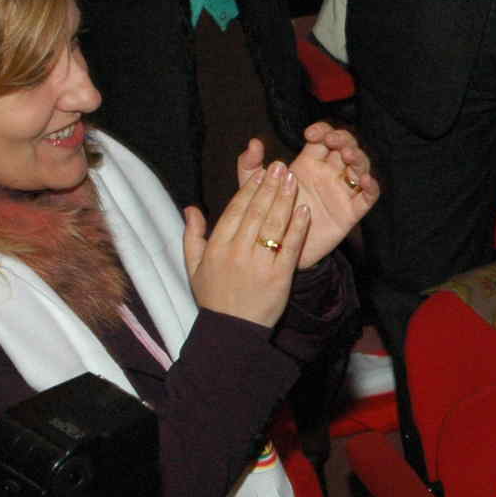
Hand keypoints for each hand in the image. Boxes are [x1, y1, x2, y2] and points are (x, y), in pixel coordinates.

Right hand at [182, 161, 308, 327]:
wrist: (231, 330)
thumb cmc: (214, 297)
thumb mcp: (193, 267)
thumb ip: (192, 236)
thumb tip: (191, 208)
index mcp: (217, 247)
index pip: (235, 210)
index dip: (250, 189)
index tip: (261, 172)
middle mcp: (237, 251)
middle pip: (256, 212)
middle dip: (269, 186)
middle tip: (280, 166)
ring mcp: (259, 263)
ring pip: (273, 224)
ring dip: (284, 199)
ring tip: (292, 180)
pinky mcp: (279, 276)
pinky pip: (290, 246)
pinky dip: (298, 227)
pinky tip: (304, 209)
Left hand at [236, 126, 378, 268]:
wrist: (277, 250)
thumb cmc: (267, 217)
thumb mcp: (253, 189)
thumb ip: (249, 165)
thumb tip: (254, 142)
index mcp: (309, 163)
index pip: (324, 138)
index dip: (322, 130)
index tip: (310, 134)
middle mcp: (329, 174)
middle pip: (346, 146)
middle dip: (342, 138)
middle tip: (332, 141)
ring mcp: (342, 192)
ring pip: (360, 167)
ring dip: (358, 157)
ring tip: (347, 155)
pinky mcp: (351, 212)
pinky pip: (369, 196)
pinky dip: (372, 186)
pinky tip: (364, 180)